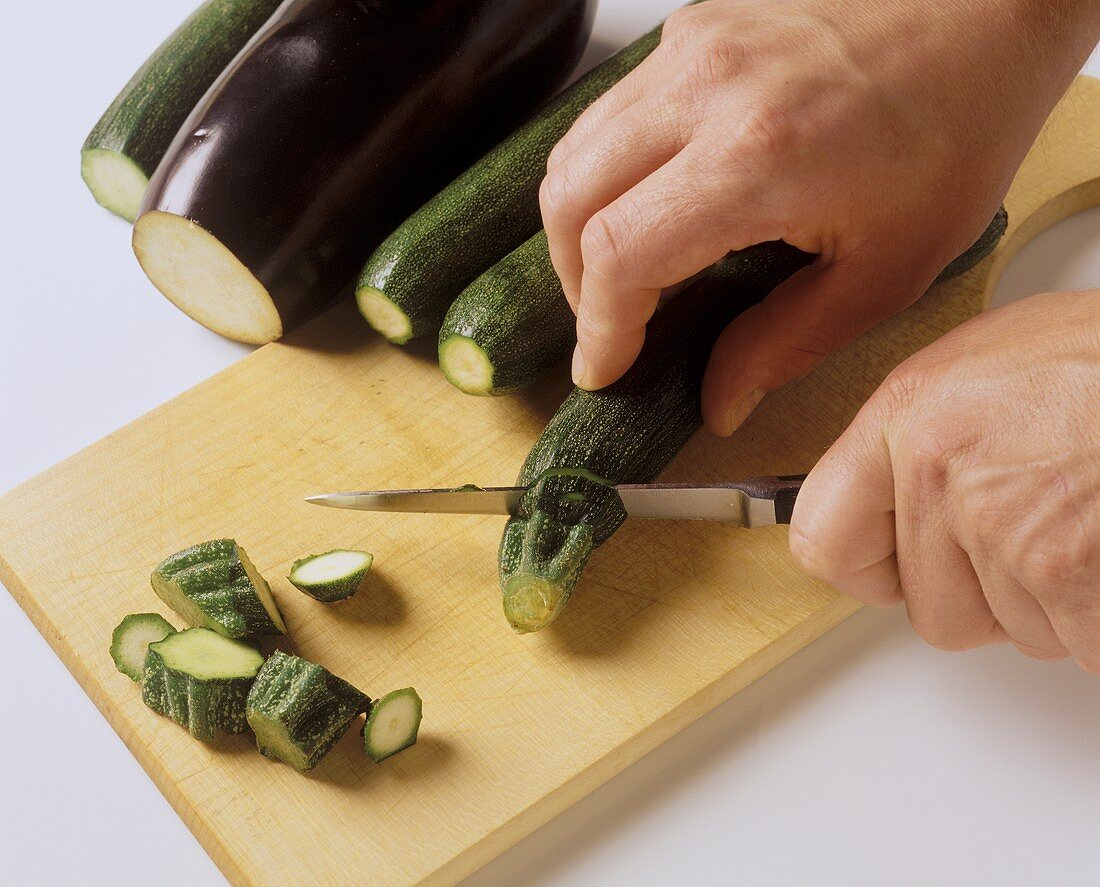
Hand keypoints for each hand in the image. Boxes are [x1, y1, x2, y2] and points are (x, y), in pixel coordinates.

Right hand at [541, 0, 1098, 432]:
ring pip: (574, 149)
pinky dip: (605, 172)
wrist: (984, 16)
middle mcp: (706, 88)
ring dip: (580, 226)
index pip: (619, 252)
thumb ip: (786, 342)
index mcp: (758, 155)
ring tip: (623, 274)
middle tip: (611, 326)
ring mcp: (691, 48)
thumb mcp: (887, 268)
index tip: (603, 367)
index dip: (598, 327)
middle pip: (569, 199)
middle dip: (574, 283)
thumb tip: (719, 399)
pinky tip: (648, 205)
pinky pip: (608, 112)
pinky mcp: (691, 30)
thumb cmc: (956, 128)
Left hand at [789, 291, 1099, 670]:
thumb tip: (893, 493)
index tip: (890, 569)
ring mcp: (1006, 527)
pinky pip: (1074, 646)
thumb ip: (926, 435)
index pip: (823, 537)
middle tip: (1035, 539)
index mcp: (909, 413)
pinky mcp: (1069, 573)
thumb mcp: (991, 362)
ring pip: (1009, 630)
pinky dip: (1099, 623)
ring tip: (1086, 524)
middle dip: (987, 594)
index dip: (868, 568)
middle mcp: (942, 470)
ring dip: (1052, 603)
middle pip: (932, 607)